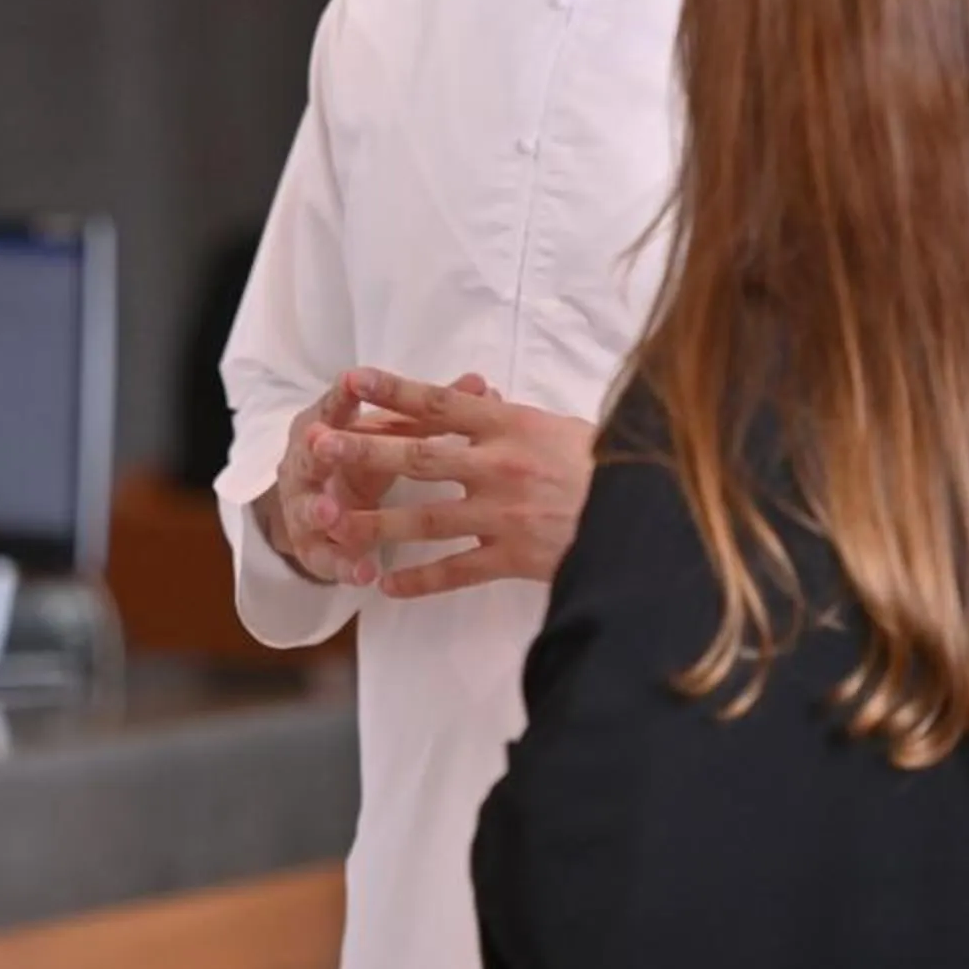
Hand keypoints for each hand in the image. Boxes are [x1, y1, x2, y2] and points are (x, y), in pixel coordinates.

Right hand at [265, 372, 491, 581]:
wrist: (323, 507)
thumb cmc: (367, 455)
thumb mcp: (394, 431)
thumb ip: (434, 410)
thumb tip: (482, 384)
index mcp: (326, 425)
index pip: (334, 405)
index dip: (342, 395)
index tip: (351, 380)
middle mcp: (307, 463)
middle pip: (310, 455)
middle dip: (315, 448)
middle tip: (320, 441)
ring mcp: (305, 507)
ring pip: (308, 509)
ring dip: (318, 509)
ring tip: (331, 512)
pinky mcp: (313, 549)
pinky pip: (325, 559)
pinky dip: (343, 564)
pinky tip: (366, 573)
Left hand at [310, 368, 597, 595]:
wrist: (650, 517)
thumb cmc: (610, 465)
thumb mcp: (561, 426)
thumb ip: (510, 419)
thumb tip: (477, 398)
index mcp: (512, 425)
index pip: (440, 403)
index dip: (393, 391)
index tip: (352, 380)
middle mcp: (501, 466)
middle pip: (419, 457)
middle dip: (363, 453)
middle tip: (318, 448)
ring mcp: (505, 515)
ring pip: (426, 520)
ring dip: (375, 522)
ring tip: (331, 524)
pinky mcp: (516, 558)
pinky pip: (458, 571)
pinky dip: (421, 581)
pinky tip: (387, 587)